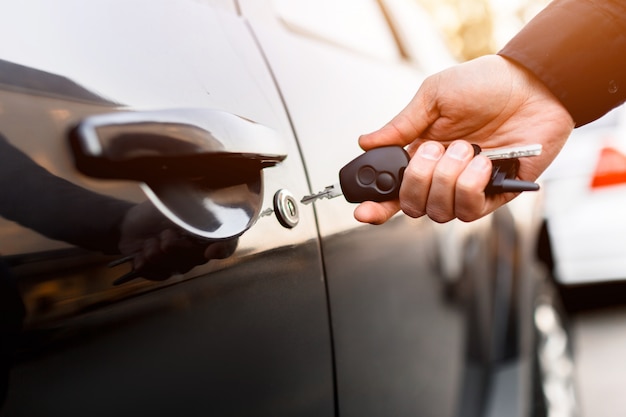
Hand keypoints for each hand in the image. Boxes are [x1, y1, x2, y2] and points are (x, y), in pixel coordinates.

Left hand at [118, 201, 236, 280]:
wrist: (129, 223)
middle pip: (196, 258)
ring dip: (157, 253)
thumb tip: (209, 214)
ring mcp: (183, 264)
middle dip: (176, 247)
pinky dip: (146, 263)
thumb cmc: (157, 211)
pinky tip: (140, 255)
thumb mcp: (175, 204)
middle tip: (165, 234)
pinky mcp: (165, 273)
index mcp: (208, 231)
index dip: (223, 249)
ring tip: (149, 242)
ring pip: (176, 267)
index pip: (227, 243)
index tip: (211, 251)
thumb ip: (194, 212)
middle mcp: (199, 250)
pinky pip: (160, 275)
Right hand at [355, 54, 574, 223]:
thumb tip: (365, 142)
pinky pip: (470, 209)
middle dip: (416, 182)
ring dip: (446, 180)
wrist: (533, 85)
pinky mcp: (495, 195)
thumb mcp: (434, 97)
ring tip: (465, 149)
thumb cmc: (486, 86)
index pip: (393, 191)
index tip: (363, 209)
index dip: (376, 206)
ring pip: (438, 212)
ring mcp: (467, 188)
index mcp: (422, 156)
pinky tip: (482, 163)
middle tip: (432, 149)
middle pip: (412, 207)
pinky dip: (471, 185)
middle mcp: (442, 177)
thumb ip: (400, 126)